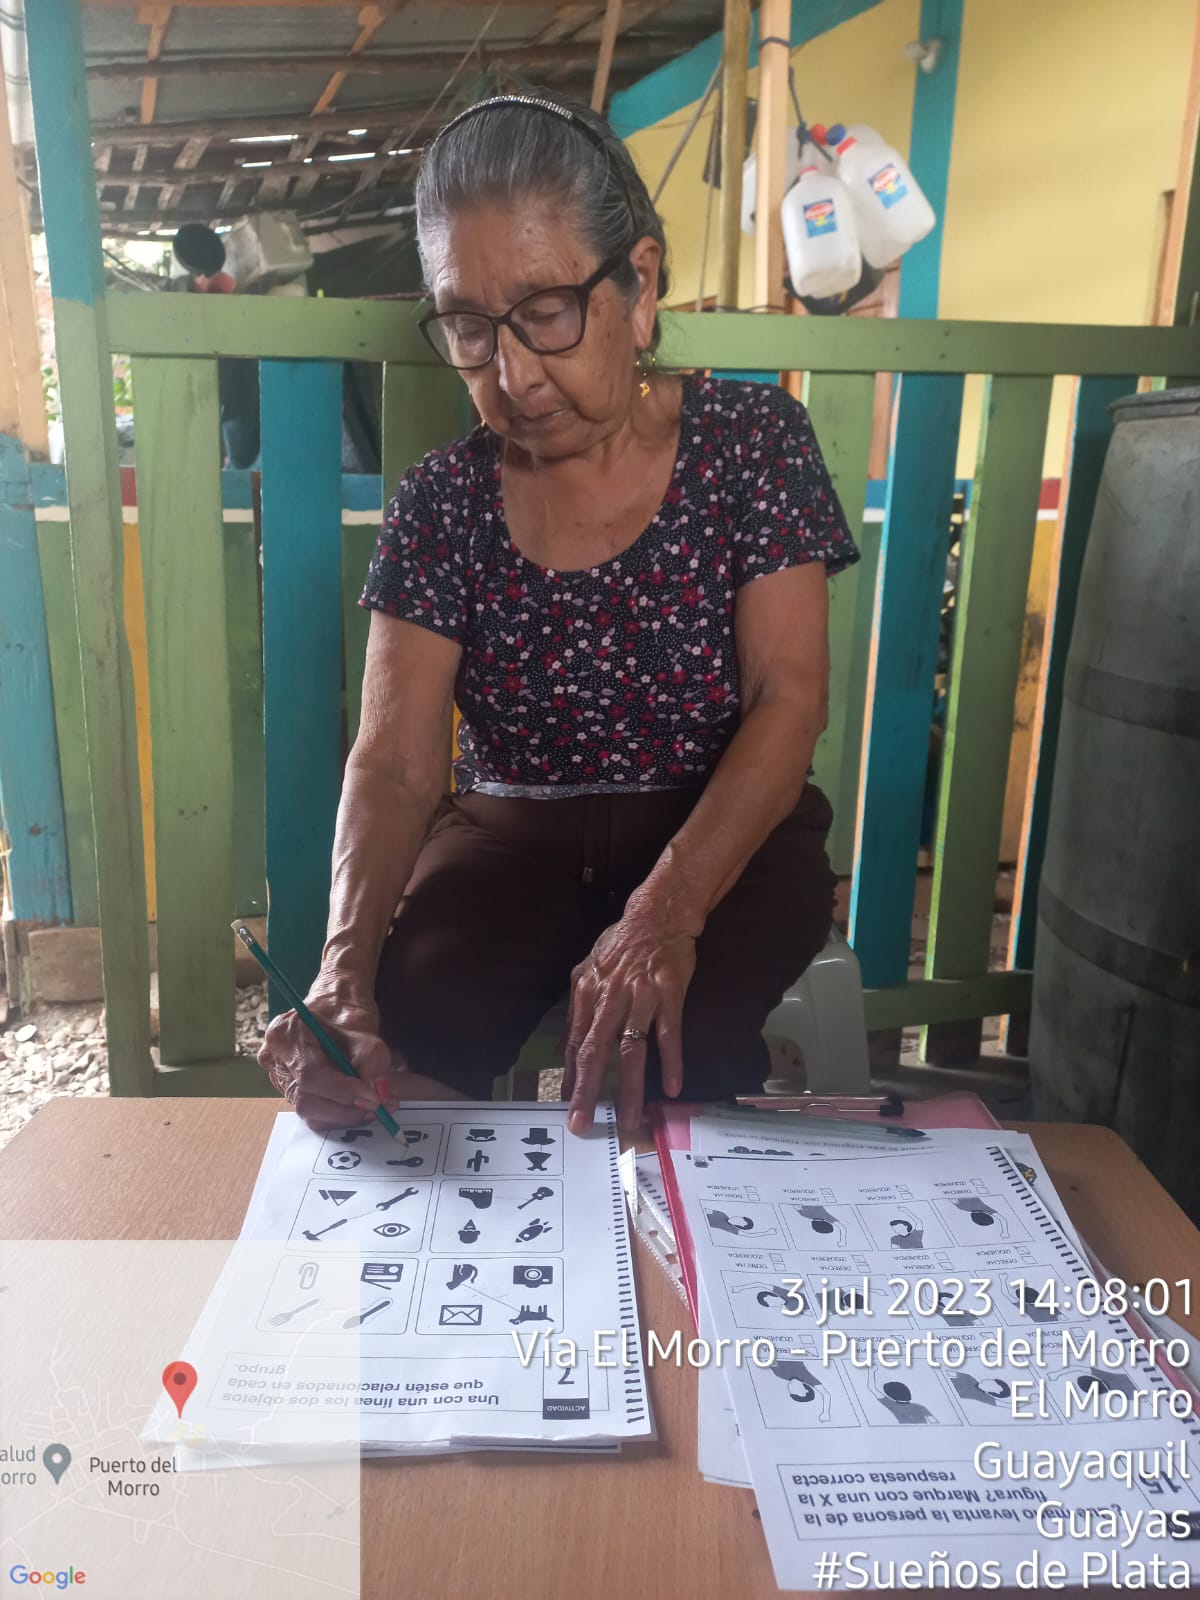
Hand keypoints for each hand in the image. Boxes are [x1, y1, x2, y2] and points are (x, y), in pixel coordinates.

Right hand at [258, 984, 394, 1131]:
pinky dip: (339, 1113)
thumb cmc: (343, 1011)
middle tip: (378, 1107)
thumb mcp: (363, 1028)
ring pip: (310, 1111)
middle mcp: (274, 1060)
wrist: (333, 1005)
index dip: (344, 1092)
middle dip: (345, 1109)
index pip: (311, 1076)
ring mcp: (279, 1078)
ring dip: (344, 1115)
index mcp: (284, 1035)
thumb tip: (380, 1096)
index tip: (373, 1099)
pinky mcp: (291, 1091)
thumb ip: (373, 1060)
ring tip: (372, 1106)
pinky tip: (358, 1105)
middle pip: (306, 1101)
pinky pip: (314, 1111)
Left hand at [562, 898, 696, 1136]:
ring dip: (628, 1088)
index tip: (567, 1106)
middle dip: (587, 1091)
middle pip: (595, 1052)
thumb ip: (575, 1009)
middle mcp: (610, 1000)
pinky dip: (670, 1062)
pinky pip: (668, 1035)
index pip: (575, 1043)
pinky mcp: (669, 997)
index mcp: (587, 994)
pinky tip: (671, 1088)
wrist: (657, 917)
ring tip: (627, 1119)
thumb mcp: (587, 970)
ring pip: (631, 1050)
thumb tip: (561, 1048)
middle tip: (581, 1124)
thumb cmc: (621, 945)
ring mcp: (640, 999)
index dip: (571, 1077)